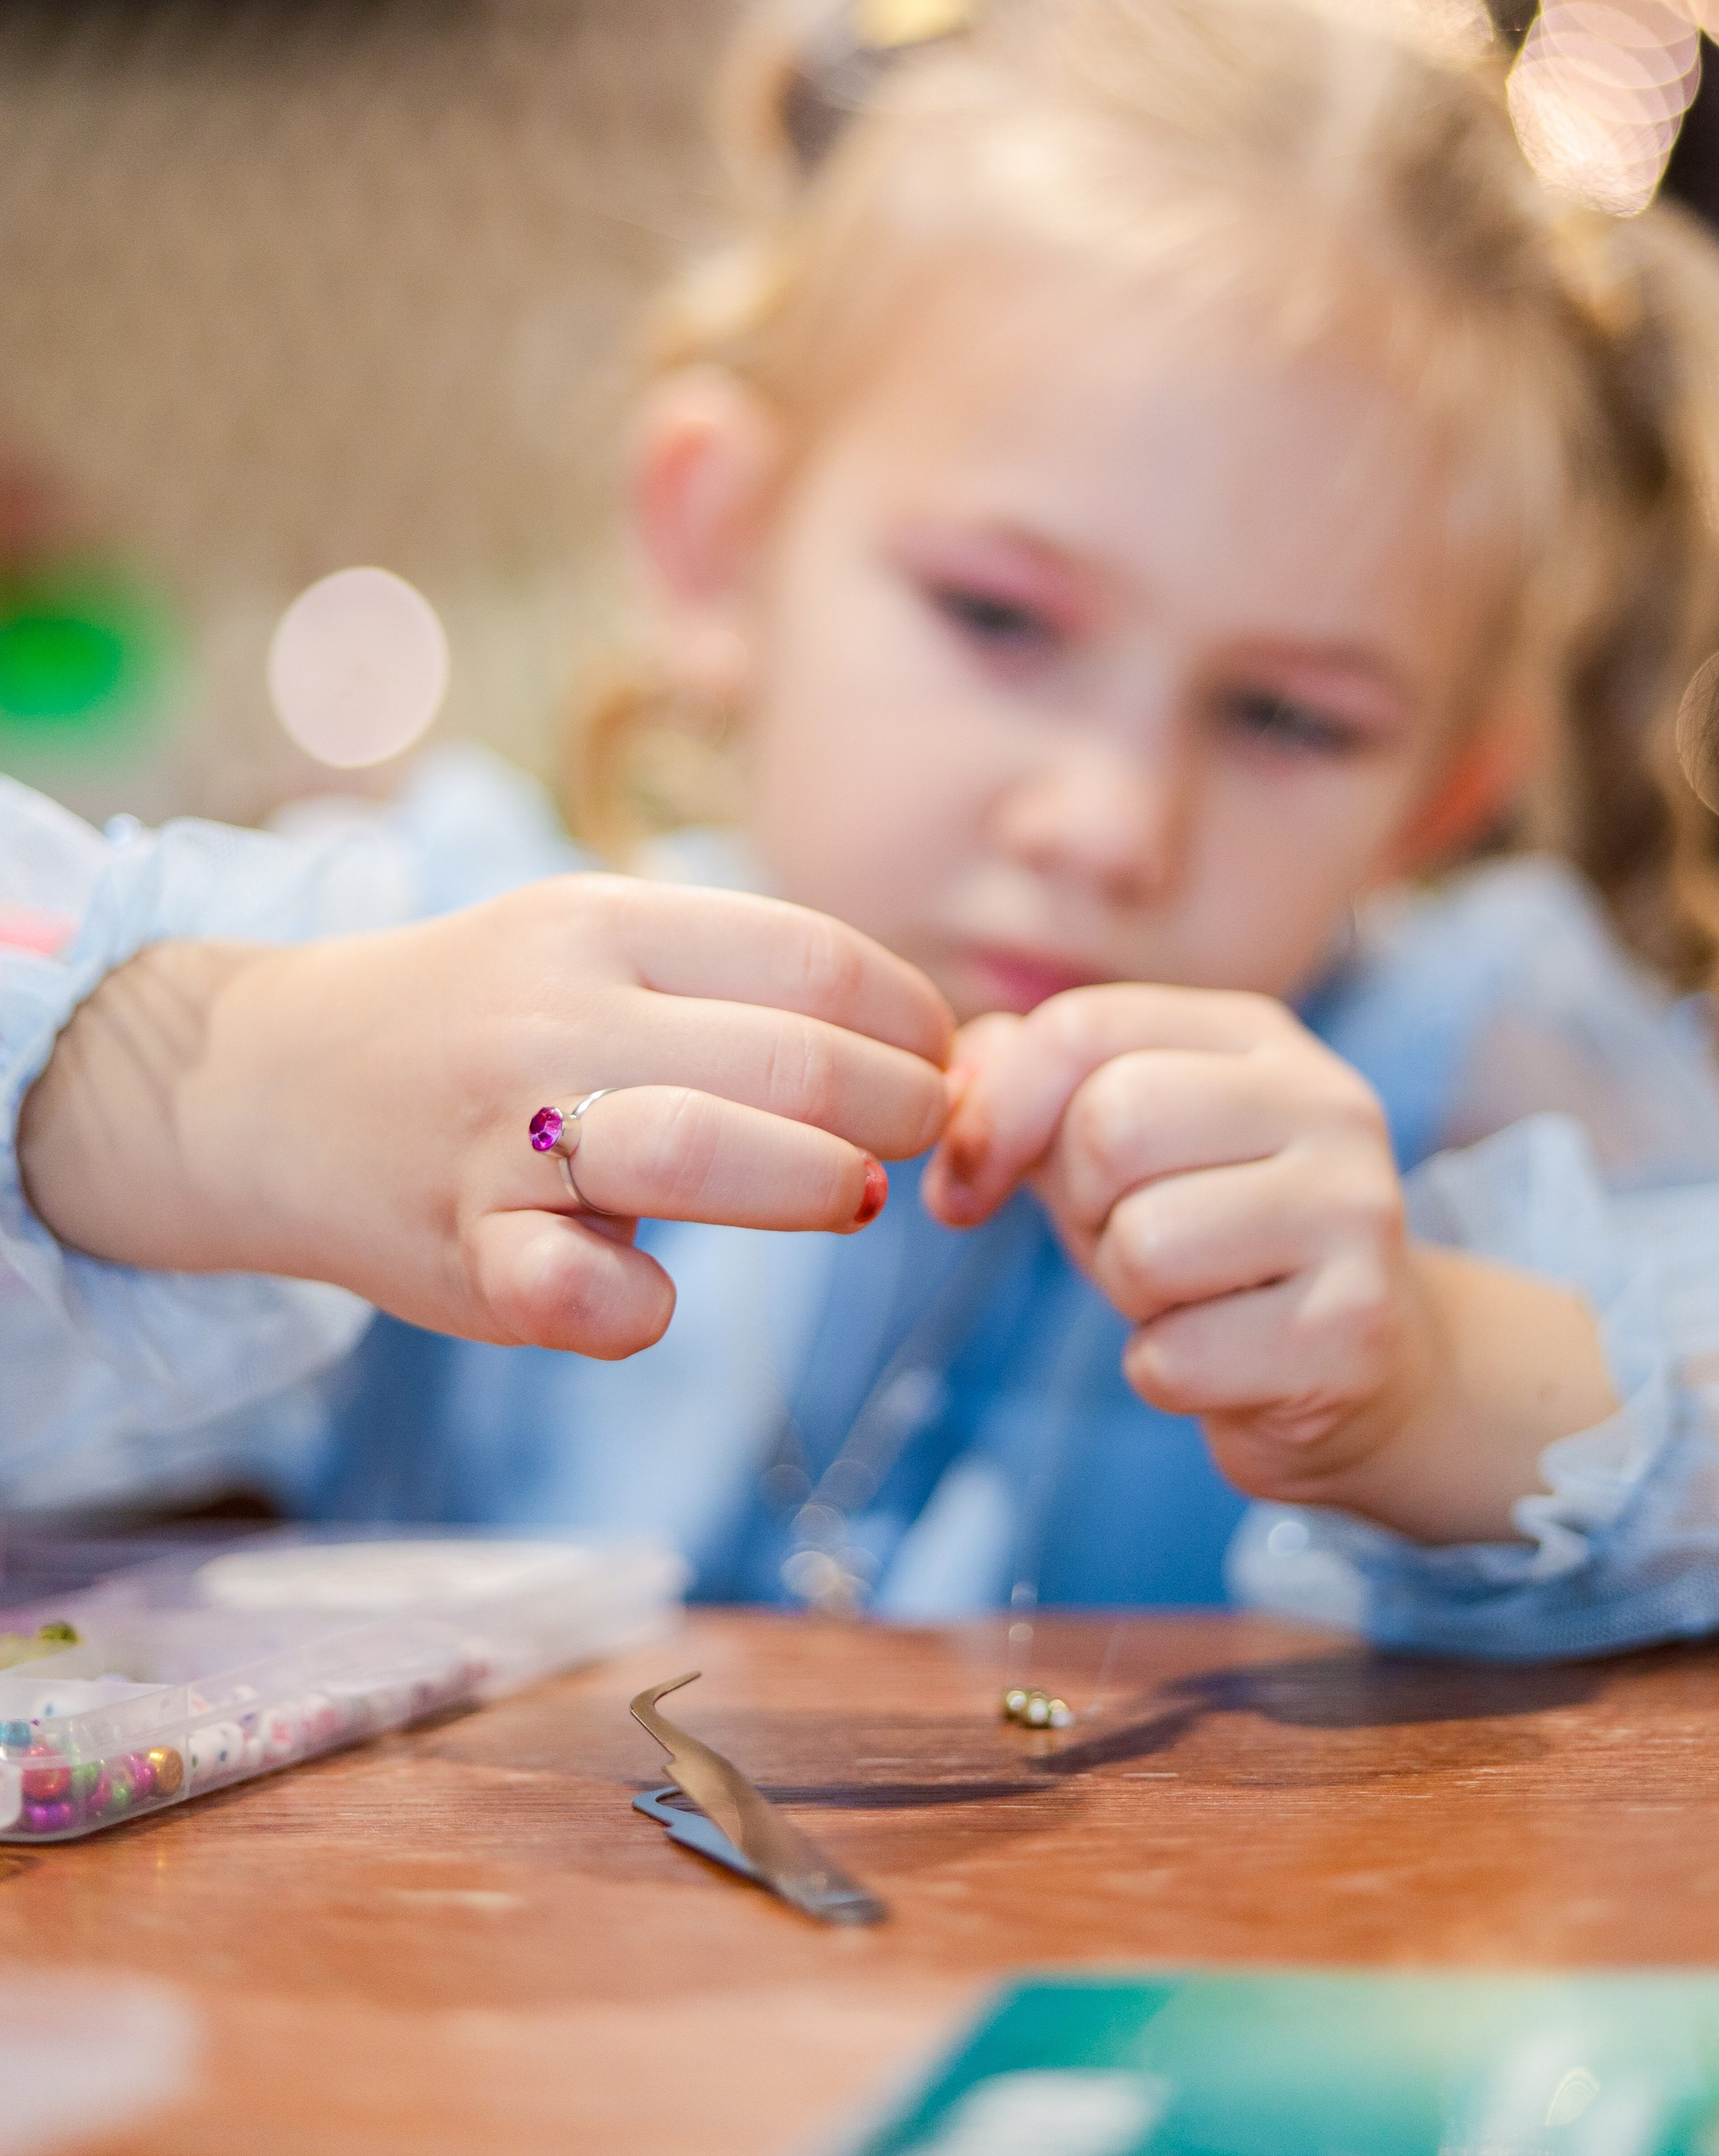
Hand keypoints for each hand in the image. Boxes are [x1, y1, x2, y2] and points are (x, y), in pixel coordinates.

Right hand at [21, 876, 951, 1361]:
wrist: (271, 1082)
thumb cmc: (486, 1020)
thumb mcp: (596, 947)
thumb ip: (735, 981)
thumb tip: (931, 1046)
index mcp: (606, 922)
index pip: (817, 957)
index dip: (914, 1020)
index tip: (938, 1062)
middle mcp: (557, 1015)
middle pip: (794, 1061)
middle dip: (900, 1111)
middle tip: (916, 1141)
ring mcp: (503, 1134)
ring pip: (701, 1151)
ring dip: (814, 1186)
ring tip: (853, 1198)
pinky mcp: (462, 1250)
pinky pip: (575, 1290)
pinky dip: (639, 1306)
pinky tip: (659, 1295)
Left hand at [923, 986, 1615, 1541]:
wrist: (1371, 1369)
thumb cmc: (1217, 1238)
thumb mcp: (1124, 1142)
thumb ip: (1031, 1084)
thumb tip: (947, 1084)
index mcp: (1257, 1036)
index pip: (1083, 1027)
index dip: (994, 1113)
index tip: (969, 1183)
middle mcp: (1326, 1104)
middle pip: (1111, 1130)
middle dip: (1080, 1207)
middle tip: (1123, 1240)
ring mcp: (1354, 1215)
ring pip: (1143, 1245)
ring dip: (1127, 1293)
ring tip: (1185, 1295)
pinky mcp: (1352, 1333)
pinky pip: (1173, 1358)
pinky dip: (1164, 1372)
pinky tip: (1222, 1358)